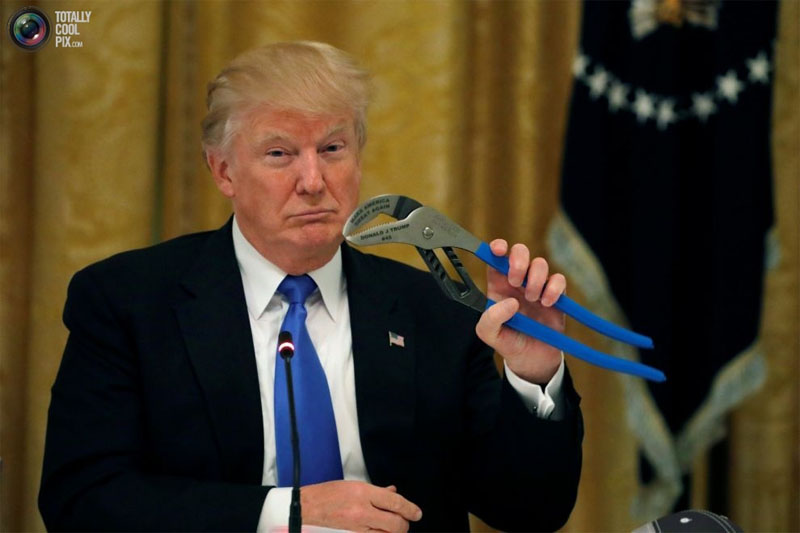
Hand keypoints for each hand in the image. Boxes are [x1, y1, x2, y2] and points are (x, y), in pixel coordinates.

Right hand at [301, 480, 421, 531]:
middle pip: (396, 523)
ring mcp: (358, 526)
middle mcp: (362, 511)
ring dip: (394, 530)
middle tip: (405, 519)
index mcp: (364, 493)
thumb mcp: (356, 485)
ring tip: (393, 524)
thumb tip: (394, 492)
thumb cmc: (331, 493)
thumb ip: (378, 491)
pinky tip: (381, 527)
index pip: (395, 502)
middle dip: (404, 523)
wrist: (310, 507)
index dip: (410, 509)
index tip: (417, 513)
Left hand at [475, 239, 565, 383]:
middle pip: (520, 252)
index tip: (499, 250)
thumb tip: (510, 302)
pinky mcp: (556, 295)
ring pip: (540, 263)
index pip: (495, 257)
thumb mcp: (489, 334)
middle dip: (519, 260)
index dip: (497, 247)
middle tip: (516, 281)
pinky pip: (559, 279)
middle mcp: (517, 281)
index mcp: (498, 285)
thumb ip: (490, 319)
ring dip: (536, 279)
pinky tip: (547, 304)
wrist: (532, 360)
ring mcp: (537, 286)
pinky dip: (554, 288)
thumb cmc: (508, 342)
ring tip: (533, 299)